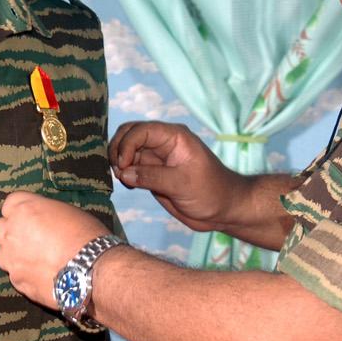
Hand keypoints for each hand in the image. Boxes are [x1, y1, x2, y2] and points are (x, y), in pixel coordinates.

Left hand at [0, 192, 109, 308]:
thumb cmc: (87, 237)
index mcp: (25, 210)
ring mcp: (11, 259)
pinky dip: (25, 274)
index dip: (21, 210)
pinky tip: (42, 276)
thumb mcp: (69, 213)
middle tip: (32, 238)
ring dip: (15, 255)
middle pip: (1, 228)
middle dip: (13, 231)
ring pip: (4, 254)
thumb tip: (46, 222)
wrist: (91, 272)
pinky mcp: (17, 281)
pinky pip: (15, 275)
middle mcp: (12, 232)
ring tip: (37, 260)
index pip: (11, 203)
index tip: (31, 217)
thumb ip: (48, 216)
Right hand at [108, 122, 240, 231]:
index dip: (126, 145)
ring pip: (127, 151)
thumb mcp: (182, 184)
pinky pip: (131, 168)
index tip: (122, 166)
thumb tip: (124, 173)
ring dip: (119, 164)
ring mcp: (156, 158)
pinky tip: (129, 186)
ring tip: (124, 181)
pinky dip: (124, 174)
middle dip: (118, 151)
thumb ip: (152, 177)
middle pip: (128, 135)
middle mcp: (162, 143)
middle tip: (118, 172)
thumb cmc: (211, 192)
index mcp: (173, 137)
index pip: (140, 130)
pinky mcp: (152, 173)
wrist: (223, 210)